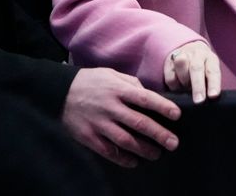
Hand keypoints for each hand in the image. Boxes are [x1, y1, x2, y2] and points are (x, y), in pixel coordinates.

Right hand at [62, 67, 181, 166]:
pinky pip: (108, 151)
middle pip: (139, 123)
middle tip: (173, 143)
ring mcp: (99, 123)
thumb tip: (149, 94)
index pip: (146, 99)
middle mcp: (110, 107)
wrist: (58, 92)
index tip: (177, 115)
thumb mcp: (111, 74)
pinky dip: (122, 158)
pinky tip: (134, 161)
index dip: (163, 107)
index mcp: (118, 89)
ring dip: (144, 149)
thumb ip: (131, 83)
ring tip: (156, 154)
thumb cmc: (90, 81)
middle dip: (159, 134)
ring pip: (126, 140)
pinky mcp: (88, 137)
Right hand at [164, 39, 222, 103]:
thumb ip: (210, 83)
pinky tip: (179, 86)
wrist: (188, 51)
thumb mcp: (210, 73)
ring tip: (187, 88)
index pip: (213, 71)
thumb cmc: (203, 69)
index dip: (213, 84)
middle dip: (198, 86)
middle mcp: (197, 54)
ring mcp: (182, 55)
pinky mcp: (169, 62)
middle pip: (197, 68)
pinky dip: (174, 85)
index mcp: (210, 58)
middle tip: (199, 101)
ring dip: (184, 81)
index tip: (213, 96)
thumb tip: (210, 98)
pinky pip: (170, 77)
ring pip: (181, 66)